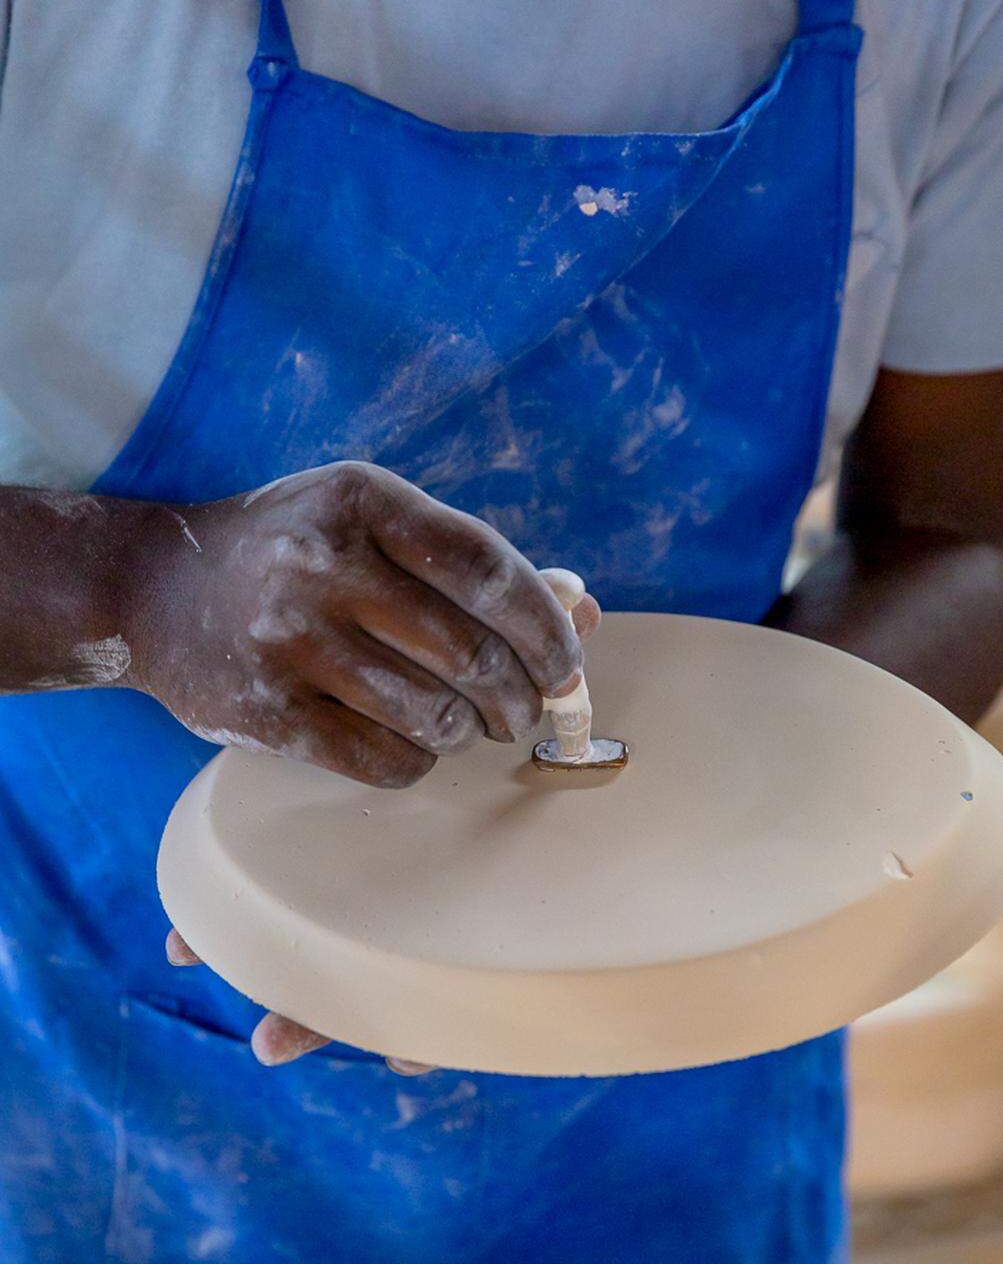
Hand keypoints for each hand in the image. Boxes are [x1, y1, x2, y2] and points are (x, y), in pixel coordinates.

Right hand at [148, 461, 600, 1064]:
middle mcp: (322, 564)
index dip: (547, 629)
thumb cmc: (294, 553)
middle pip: (472, 655)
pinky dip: (419, 762)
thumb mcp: (374, 523)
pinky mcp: (267, 712)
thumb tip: (586, 610)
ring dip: (470, 733)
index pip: (489, 570)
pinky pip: (385, 760)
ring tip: (467, 726)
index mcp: (362, 501)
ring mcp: (290, 641)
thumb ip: (474, 561)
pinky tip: (415, 745)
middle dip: (520, 698)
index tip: (569, 667)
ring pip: (435, 716)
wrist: (156, 592)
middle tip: (524, 713)